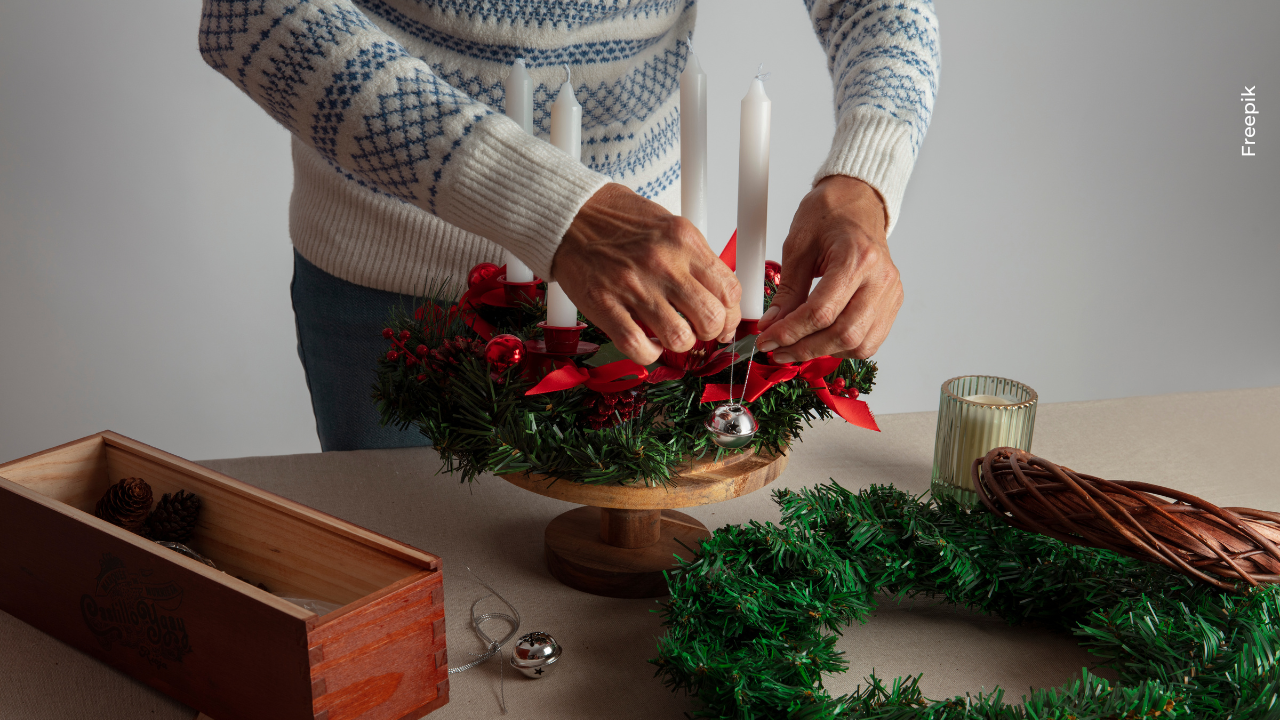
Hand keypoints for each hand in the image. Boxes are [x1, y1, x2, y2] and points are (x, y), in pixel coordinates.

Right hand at [551, 183, 741, 364]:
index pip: (729, 289)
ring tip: (672, 335)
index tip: (725, 321)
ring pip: (680, 338)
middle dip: (711, 332)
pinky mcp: (605, 305)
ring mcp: (634, 286)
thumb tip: (717, 294)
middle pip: (711, 318)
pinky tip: (648, 344)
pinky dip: (649, 354)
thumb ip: (694, 258)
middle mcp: (664, 263)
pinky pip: (638, 346)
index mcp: (684, 241)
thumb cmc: (618, 220)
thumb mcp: (668, 225)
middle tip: (700, 331)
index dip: (732, 314)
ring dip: (681, 344)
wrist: (571, 214)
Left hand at [756, 175, 901, 362]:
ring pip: (859, 344)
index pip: (821, 312)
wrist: (858, 200)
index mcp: (857, 258)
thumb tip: (772, 325)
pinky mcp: (893, 302)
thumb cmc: (830, 214)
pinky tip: (822, 341)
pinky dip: (844, 347)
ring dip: (824, 352)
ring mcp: (891, 292)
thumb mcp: (798, 246)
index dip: (790, 332)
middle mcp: (881, 279)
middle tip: (777, 350)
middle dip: (804, 348)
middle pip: (843, 334)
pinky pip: (870, 340)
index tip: (768, 339)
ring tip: (796, 348)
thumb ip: (787, 290)